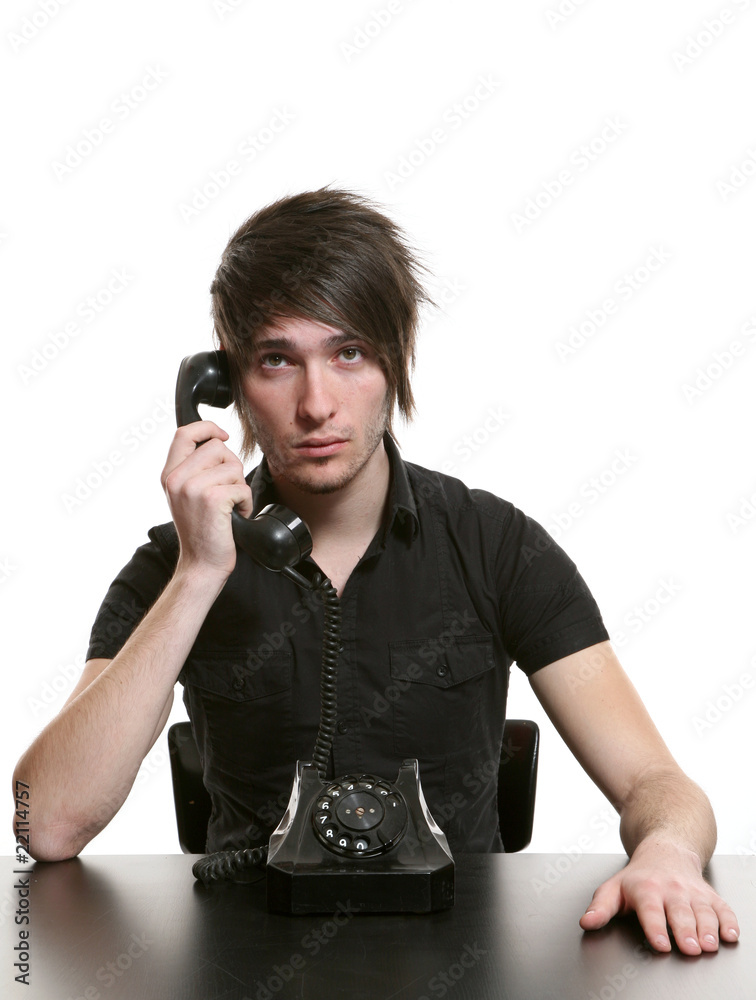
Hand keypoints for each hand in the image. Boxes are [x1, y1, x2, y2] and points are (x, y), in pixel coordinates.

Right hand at [161, 420, 252, 577]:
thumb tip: (218, 440)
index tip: (222, 436)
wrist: (201, 563)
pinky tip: (236, 515)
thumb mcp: (187, 494)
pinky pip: (242, 487)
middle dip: (232, 467)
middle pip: (217, 448)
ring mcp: (192, 488)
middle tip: (227, 490)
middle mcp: (176, 478)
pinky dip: (246, 502)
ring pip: (233, 466)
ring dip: (240, 487)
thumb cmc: (201, 529)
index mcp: (169, 474)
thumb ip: (194, 468)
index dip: (207, 427)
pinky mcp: (211, 499)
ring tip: (230, 506)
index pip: (184, 433)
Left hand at [579, 838, 739, 954]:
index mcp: (646, 889)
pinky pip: (722, 908)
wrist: (665, 851)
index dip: (656, 928)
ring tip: (709, 944)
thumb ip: (600, 908)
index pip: (651, 910)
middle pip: (680, 912)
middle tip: (690, 948)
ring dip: (708, 928)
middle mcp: (671, 889)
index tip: (661, 944)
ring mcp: (692, 892)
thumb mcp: (613, 888)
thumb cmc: (638, 877)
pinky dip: (728, 921)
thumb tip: (586, 923)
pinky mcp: (709, 895)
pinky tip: (730, 934)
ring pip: (703, 911)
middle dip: (686, 931)